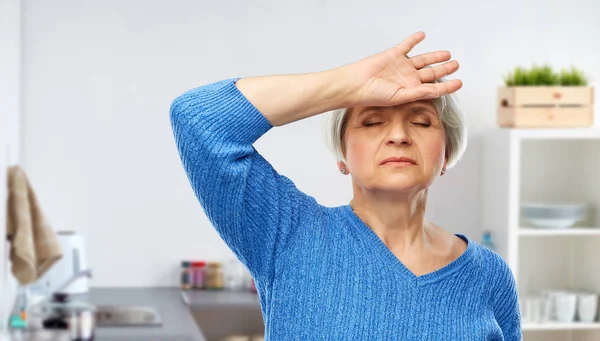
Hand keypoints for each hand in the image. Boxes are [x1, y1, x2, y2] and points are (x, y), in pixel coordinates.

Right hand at [340, 31, 461, 107]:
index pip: (434, 88)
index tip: (459, 83)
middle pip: (431, 73)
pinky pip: (407, 45)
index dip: (448, 86)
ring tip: (447, 54)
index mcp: (411, 91)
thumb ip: (420, 93)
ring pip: (423, 59)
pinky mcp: (393, 55)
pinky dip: (414, 40)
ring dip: (435, 56)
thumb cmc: (373, 95)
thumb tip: (436, 91)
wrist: (357, 84)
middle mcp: (408, 78)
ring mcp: (401, 66)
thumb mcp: (400, 97)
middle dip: (445, 69)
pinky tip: (422, 36)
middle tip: (455, 65)